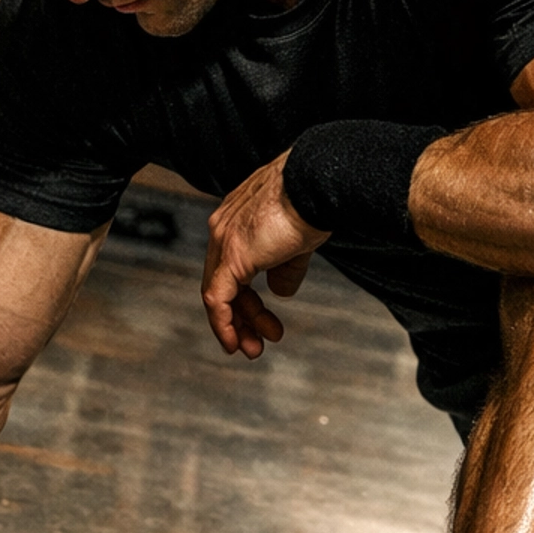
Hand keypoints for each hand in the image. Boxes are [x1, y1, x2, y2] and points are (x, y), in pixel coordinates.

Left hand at [202, 153, 329, 358]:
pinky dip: (223, 324)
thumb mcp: (299, 243)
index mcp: (236, 219)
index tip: (259, 320)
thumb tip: (279, 292)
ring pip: (217, 293)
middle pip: (221, 282)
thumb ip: (285, 269)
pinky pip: (216, 298)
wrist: (316, 184)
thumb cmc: (314, 201)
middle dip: (241, 316)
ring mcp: (223, 239)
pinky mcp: (231, 255)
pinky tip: (234, 342)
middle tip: (257, 341)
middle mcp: (223, 227)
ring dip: (236, 325)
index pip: (230, 267)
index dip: (244, 298)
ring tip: (255, 348)